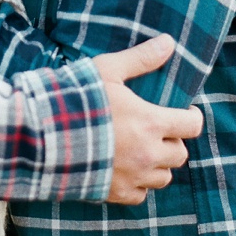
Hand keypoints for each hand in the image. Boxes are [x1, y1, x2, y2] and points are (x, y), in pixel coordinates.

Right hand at [93, 35, 202, 204]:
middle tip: (158, 129)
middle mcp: (148, 154)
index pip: (192, 126)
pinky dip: (138, 183)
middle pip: (180, 154)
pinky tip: (125, 167)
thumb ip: (141, 58)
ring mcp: (133, 177)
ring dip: (158, 163)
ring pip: (164, 177)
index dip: (191, 116)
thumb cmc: (76, 98)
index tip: (184, 111)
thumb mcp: (108, 70)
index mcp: (150, 123)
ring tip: (143, 149)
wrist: (44, 135)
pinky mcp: (116, 194)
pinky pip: (141, 194)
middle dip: (173, 140)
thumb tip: (169, 41)